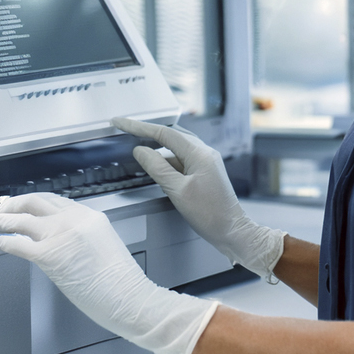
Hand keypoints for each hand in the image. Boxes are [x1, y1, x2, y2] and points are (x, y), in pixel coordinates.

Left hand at [0, 193, 217, 353]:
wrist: (128, 296)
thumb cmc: (120, 281)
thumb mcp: (104, 244)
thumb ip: (82, 236)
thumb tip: (62, 242)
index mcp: (90, 215)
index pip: (55, 200)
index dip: (35, 202)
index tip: (24, 205)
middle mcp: (74, 219)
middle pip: (36, 201)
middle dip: (15, 204)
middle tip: (3, 210)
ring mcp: (61, 234)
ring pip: (23, 218)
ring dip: (4, 218)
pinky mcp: (49, 255)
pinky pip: (18, 243)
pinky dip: (4, 240)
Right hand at [111, 118, 285, 280]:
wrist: (232, 230)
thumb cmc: (210, 214)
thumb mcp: (178, 191)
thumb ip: (157, 168)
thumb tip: (140, 151)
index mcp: (199, 153)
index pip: (164, 133)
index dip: (139, 127)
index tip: (121, 122)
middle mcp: (204, 152)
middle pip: (170, 135)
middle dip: (146, 132)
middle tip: (125, 129)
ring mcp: (205, 162)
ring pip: (176, 148)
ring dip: (156, 146)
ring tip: (136, 146)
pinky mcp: (204, 172)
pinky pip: (181, 160)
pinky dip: (165, 160)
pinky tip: (155, 166)